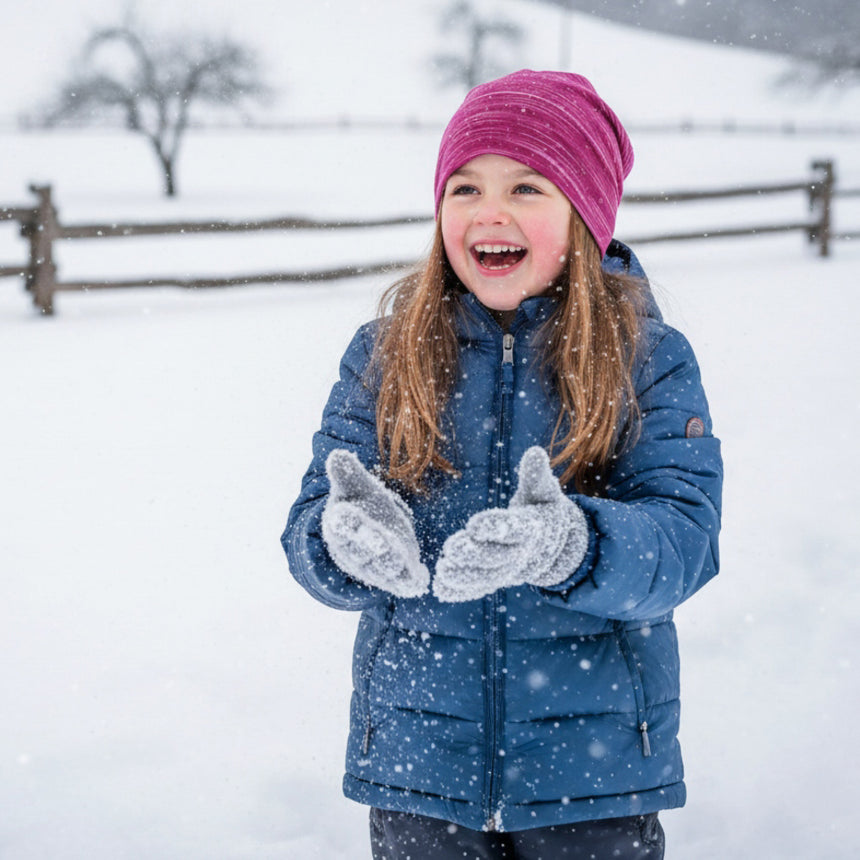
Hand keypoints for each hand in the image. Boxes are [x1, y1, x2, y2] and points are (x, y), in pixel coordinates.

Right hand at [321, 450, 429, 597]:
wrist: (371, 525)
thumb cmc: (360, 501)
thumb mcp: (357, 486)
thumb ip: (349, 474)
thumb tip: (336, 455)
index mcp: (340, 524)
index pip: (340, 525)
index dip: (344, 521)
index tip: (345, 513)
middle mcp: (352, 549)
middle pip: (361, 550)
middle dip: (372, 547)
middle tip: (384, 543)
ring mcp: (371, 565)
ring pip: (381, 568)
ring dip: (393, 567)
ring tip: (406, 562)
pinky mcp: (390, 576)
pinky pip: (399, 581)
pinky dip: (409, 582)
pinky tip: (420, 579)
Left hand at [434, 447, 588, 601]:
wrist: (553, 544)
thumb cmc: (541, 509)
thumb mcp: (543, 491)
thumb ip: (536, 476)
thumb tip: (535, 451)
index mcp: (531, 528)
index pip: (514, 529)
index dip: (494, 528)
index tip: (473, 524)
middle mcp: (520, 553)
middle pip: (497, 557)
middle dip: (474, 554)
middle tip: (451, 547)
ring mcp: (507, 570)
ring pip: (487, 577)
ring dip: (464, 576)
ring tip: (442, 570)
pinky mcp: (496, 579)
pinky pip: (479, 588)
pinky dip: (461, 592)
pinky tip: (441, 590)